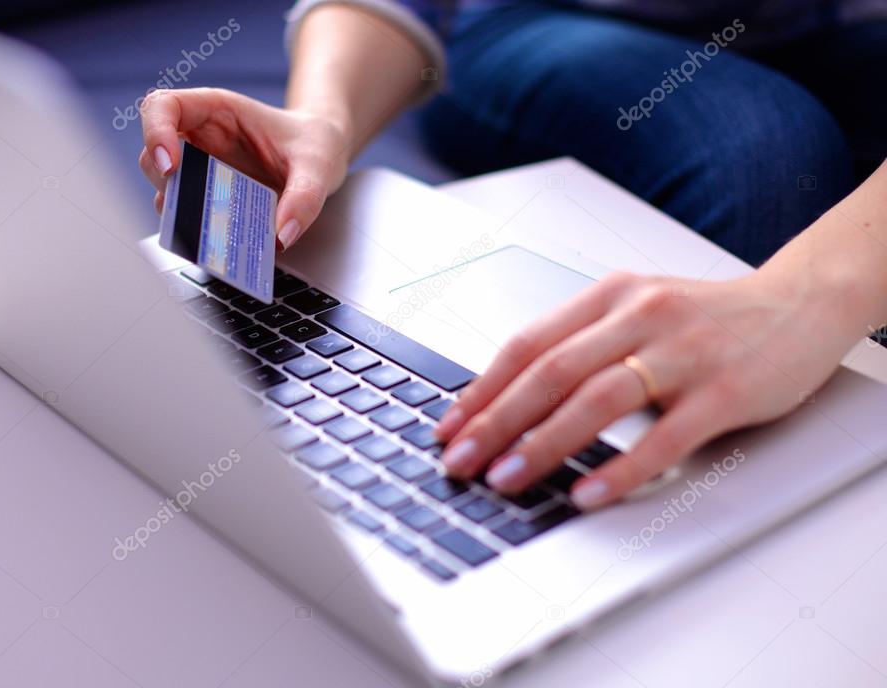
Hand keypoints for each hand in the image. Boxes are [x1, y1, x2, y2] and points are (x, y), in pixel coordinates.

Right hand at [138, 87, 349, 249]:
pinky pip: (189, 214)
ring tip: (210, 230)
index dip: (155, 132)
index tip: (172, 165)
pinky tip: (221, 240)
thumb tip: (282, 235)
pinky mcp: (208, 197)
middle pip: (154, 154)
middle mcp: (200, 138)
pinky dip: (197, 229)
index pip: (163, 107)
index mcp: (216, 110)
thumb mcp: (319, 164)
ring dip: (180, 211)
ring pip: (166, 189)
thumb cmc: (314, 142)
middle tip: (193, 207)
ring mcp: (200, 169)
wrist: (323, 155)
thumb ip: (305, 197)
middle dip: (167, 182)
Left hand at [434, 271, 859, 509]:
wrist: (797, 303)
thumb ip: (579, 345)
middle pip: (551, 372)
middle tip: (461, 461)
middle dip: (496, 422)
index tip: (449, 428)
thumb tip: (508, 400)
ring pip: (597, 399)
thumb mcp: (633, 311)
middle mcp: (640, 316)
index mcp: (609, 296)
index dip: (482, 389)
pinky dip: (621, 468)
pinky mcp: (724, 391)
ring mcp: (682, 352)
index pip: (528, 344)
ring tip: (507, 479)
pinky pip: (663, 436)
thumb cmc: (702, 317)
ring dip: (544, 444)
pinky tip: (589, 493)